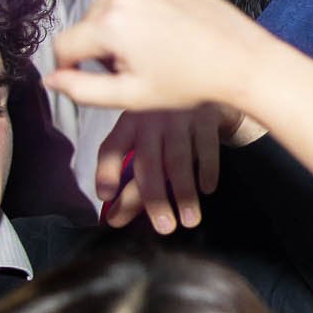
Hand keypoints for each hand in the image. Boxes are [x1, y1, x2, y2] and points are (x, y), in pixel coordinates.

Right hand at [47, 0, 267, 113]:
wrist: (242, 59)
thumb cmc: (189, 82)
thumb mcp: (131, 96)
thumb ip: (82, 90)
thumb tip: (50, 79)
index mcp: (110, 23)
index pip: (63, 45)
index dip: (68, 67)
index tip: (87, 79)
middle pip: (86, 24)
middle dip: (98, 49)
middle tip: (131, 71)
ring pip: (110, 8)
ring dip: (117, 30)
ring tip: (150, 53)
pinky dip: (140, 13)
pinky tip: (165, 34)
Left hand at [94, 103, 246, 234]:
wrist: (205, 84)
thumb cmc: (167, 124)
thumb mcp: (145, 142)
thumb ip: (129, 180)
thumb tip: (113, 220)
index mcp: (128, 123)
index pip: (111, 148)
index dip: (106, 171)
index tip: (105, 197)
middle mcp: (150, 118)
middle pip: (147, 163)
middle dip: (154, 198)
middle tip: (164, 228)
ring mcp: (179, 116)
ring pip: (178, 159)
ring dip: (184, 192)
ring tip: (189, 220)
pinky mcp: (206, 115)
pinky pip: (206, 146)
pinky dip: (207, 169)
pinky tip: (207, 189)